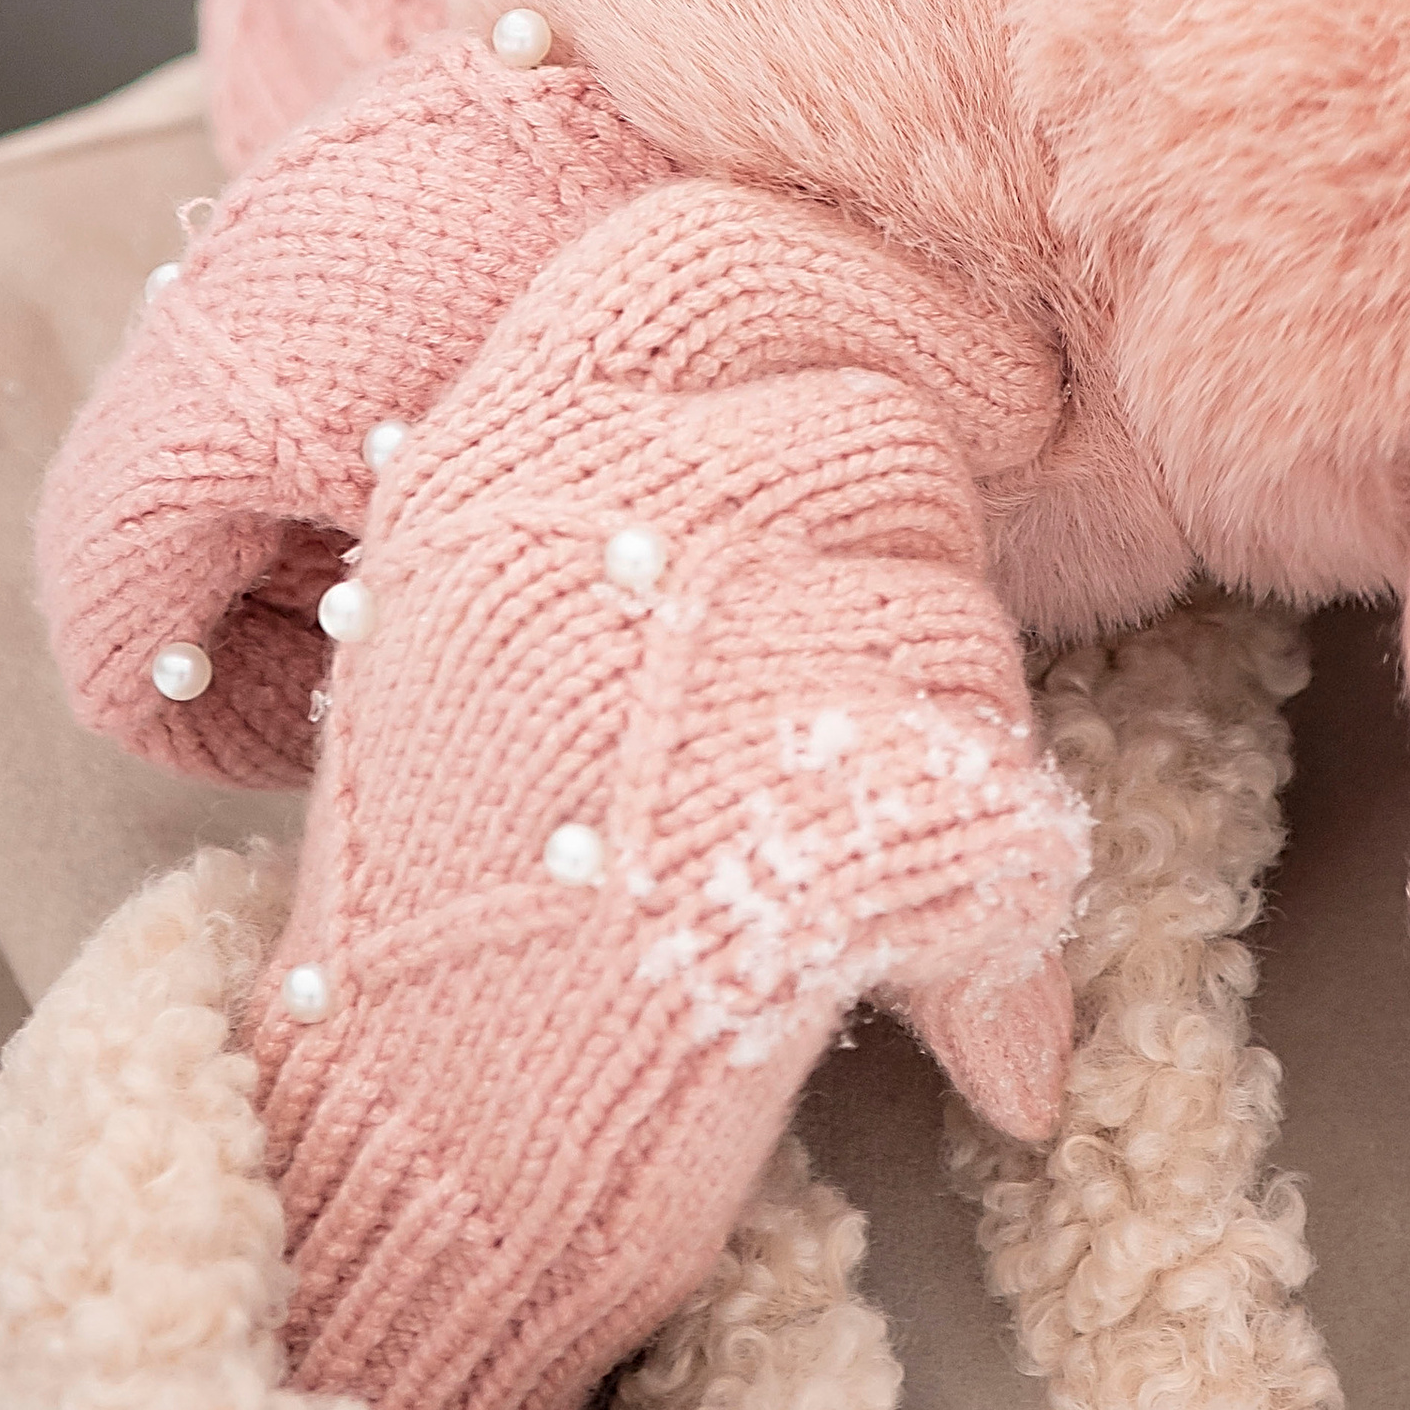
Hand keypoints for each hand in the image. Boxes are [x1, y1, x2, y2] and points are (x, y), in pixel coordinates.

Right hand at [249, 180, 1087, 1409]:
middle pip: (892, 442)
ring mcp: (620, 687)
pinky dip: (1011, 939)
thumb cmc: (530, 862)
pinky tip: (966, 1031)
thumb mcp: (547, 594)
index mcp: (485, 433)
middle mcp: (533, 522)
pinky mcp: (724, 866)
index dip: (892, 309)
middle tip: (867, 733)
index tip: (984, 404)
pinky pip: (999, 826)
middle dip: (936, 589)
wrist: (398, 1168)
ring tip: (869, 890)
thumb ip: (693, 458)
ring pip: (953, 634)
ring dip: (969, 772)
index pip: (722, 242)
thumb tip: (999, 354)